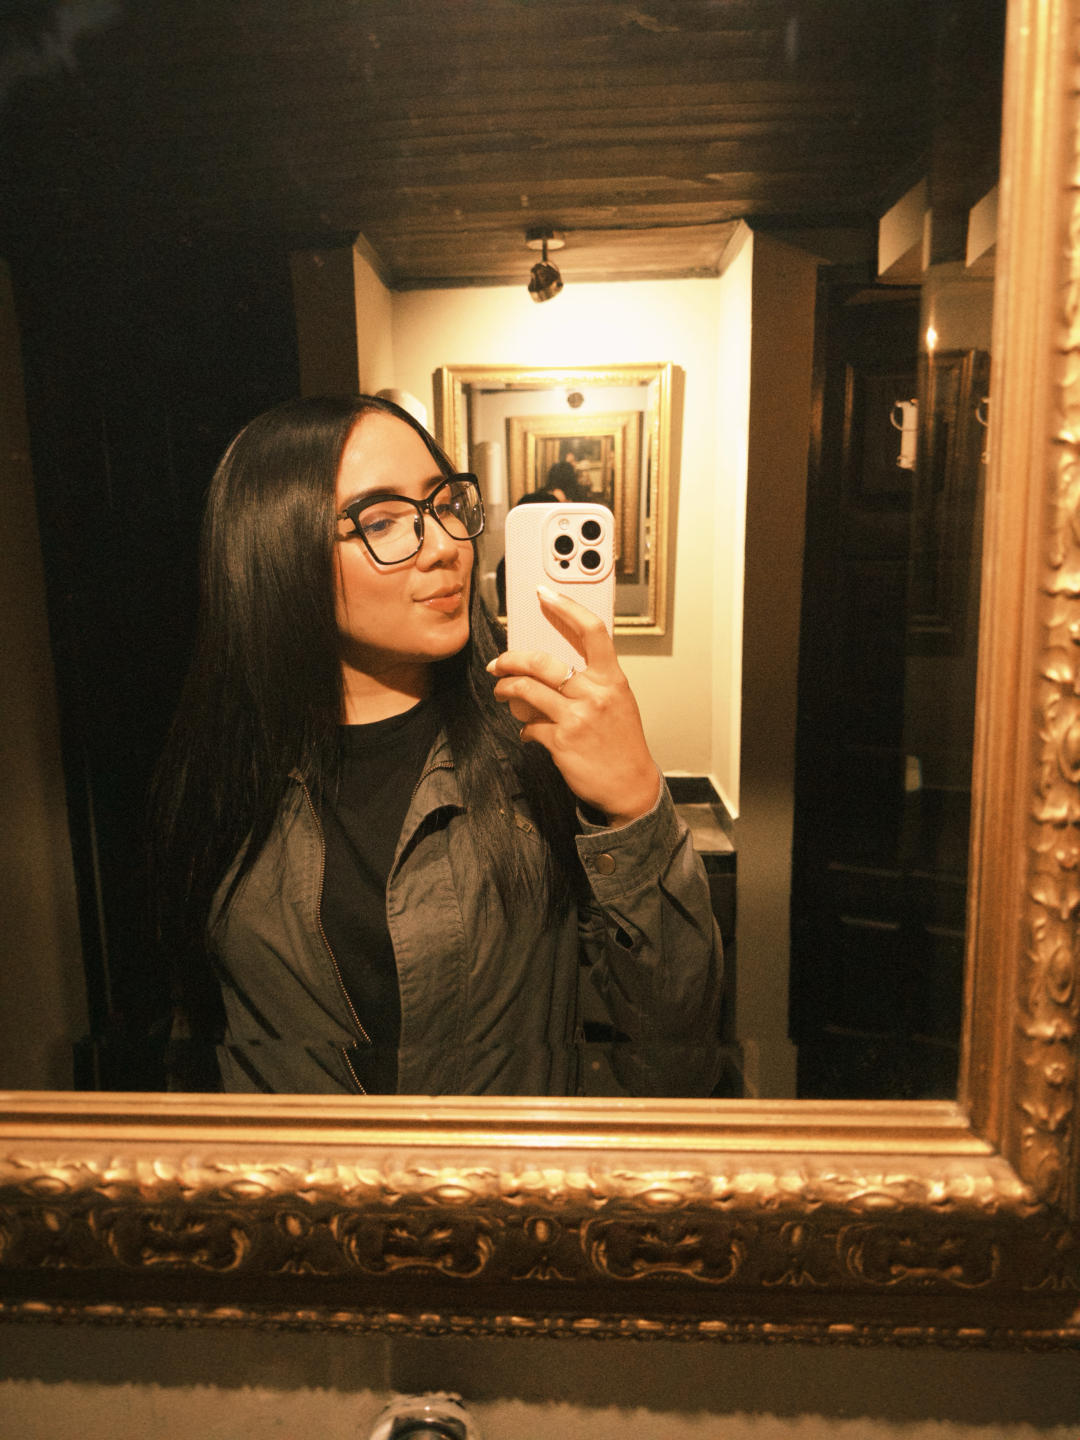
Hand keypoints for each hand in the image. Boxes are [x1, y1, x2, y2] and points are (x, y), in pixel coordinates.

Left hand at [486, 585, 660, 826]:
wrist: (631, 785)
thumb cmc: (622, 742)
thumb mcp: (617, 702)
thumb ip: (591, 681)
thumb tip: (551, 666)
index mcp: (612, 679)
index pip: (591, 631)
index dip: (565, 607)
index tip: (544, 593)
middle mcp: (595, 694)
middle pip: (542, 662)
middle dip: (511, 659)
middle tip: (498, 663)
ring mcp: (577, 718)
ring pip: (526, 690)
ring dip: (506, 689)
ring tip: (502, 692)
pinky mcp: (561, 741)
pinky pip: (529, 726)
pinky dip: (524, 728)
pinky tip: (528, 731)